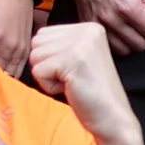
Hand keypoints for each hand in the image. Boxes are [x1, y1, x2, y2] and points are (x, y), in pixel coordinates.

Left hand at [25, 20, 139, 144]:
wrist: (112, 117)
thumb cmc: (91, 93)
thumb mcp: (77, 58)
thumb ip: (59, 44)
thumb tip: (32, 41)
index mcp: (89, 27)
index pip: (43, 34)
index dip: (50, 58)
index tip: (73, 70)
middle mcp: (87, 30)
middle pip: (36, 43)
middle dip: (47, 65)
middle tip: (72, 78)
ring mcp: (82, 42)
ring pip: (35, 56)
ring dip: (48, 76)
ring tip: (72, 83)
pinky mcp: (73, 59)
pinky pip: (38, 71)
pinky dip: (49, 86)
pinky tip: (71, 89)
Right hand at [67, 0, 144, 51]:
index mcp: (127, 7)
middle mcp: (110, 19)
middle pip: (140, 45)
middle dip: (144, 28)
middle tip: (137, 8)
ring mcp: (96, 24)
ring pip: (124, 49)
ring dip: (130, 35)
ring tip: (125, 13)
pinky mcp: (86, 24)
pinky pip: (107, 45)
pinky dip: (115, 37)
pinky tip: (115, 19)